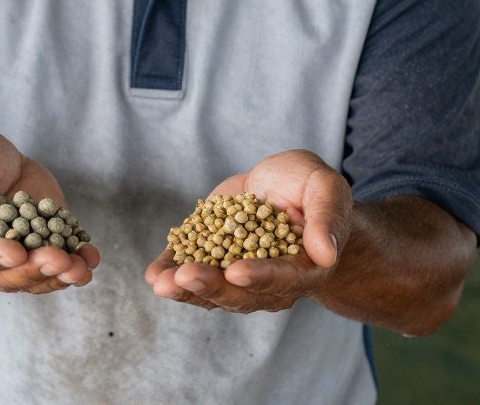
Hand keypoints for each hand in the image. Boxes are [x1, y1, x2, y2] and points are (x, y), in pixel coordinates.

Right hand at [0, 125, 99, 293]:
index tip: (16, 253)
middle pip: (6, 274)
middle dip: (34, 270)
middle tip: (58, 260)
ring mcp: (16, 253)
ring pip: (34, 276)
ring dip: (58, 276)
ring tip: (80, 268)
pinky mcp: (42, 244)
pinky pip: (58, 261)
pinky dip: (76, 262)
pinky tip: (90, 257)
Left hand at [144, 149, 350, 312]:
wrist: (282, 187)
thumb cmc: (309, 188)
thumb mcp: (324, 188)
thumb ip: (326, 218)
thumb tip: (326, 254)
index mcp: (302, 269)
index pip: (281, 278)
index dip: (259, 276)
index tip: (236, 272)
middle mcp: (267, 282)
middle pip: (240, 293)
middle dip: (211, 286)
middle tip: (187, 276)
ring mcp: (235, 273)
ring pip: (211, 290)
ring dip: (185, 288)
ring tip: (162, 283)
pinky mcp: (210, 258)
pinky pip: (188, 273)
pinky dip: (170, 272)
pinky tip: (154, 274)